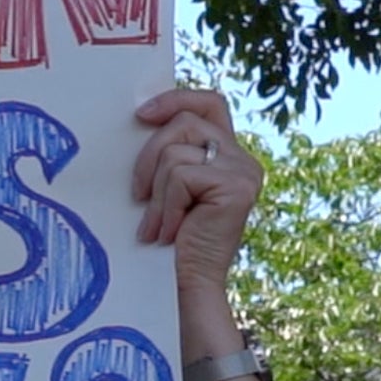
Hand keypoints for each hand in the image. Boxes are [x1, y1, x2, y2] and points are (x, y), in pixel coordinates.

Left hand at [132, 88, 261, 299]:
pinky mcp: (238, 187)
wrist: (187, 282)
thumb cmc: (169, 236)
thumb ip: (166, 152)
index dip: (176, 99)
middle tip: (136, 194)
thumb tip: (137, 117)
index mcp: (226, 152)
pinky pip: (181, 177)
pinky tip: (167, 232)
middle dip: (148, 155)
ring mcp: (244, 171)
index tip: (140, 114)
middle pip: (185, 122)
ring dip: (155, 192)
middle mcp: (242, 157)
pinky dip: (165, 206)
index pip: (208, 103)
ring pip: (177, 152)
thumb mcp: (166, 185)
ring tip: (156, 224)